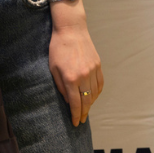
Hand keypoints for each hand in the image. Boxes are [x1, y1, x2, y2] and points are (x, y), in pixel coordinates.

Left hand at [48, 7, 102, 126]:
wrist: (71, 29)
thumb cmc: (57, 48)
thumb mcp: (53, 69)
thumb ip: (60, 87)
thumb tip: (68, 101)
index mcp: (70, 78)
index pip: (75, 103)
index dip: (75, 115)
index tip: (75, 123)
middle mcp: (84, 76)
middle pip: (86, 101)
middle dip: (83, 113)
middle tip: (80, 121)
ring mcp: (93, 70)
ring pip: (94, 94)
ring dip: (90, 104)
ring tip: (85, 110)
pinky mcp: (98, 65)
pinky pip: (100, 84)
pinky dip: (97, 93)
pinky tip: (92, 97)